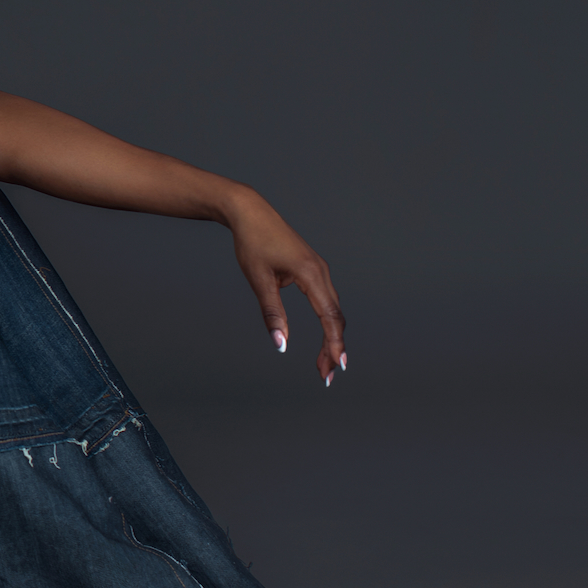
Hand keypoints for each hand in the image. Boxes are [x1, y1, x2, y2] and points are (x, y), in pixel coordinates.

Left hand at [227, 196, 347, 383]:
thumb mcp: (259, 280)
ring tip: (323, 364)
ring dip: (331, 337)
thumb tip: (281, 344)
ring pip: (332, 310)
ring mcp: (319, 270)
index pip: (329, 316)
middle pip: (335, 317)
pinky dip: (327, 322)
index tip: (336, 366)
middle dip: (333, 347)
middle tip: (327, 376)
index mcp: (310, 273)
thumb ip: (272, 313)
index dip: (334, 343)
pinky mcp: (312, 270)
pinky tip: (323, 338)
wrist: (250, 212)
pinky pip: (326, 301)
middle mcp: (320, 271)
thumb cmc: (252, 242)